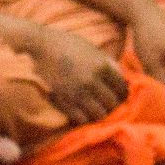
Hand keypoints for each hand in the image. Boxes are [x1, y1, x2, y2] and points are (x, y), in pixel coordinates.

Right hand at [0, 16, 128, 126]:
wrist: (41, 45)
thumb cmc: (68, 44)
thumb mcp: (93, 50)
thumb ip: (108, 64)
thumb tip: (123, 79)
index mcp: (102, 66)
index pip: (123, 89)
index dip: (123, 94)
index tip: (119, 95)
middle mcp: (92, 81)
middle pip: (113, 104)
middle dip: (113, 105)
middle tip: (108, 103)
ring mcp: (77, 93)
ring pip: (99, 115)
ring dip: (100, 113)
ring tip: (96, 109)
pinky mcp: (64, 101)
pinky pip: (82, 119)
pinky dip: (85, 118)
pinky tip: (83, 111)